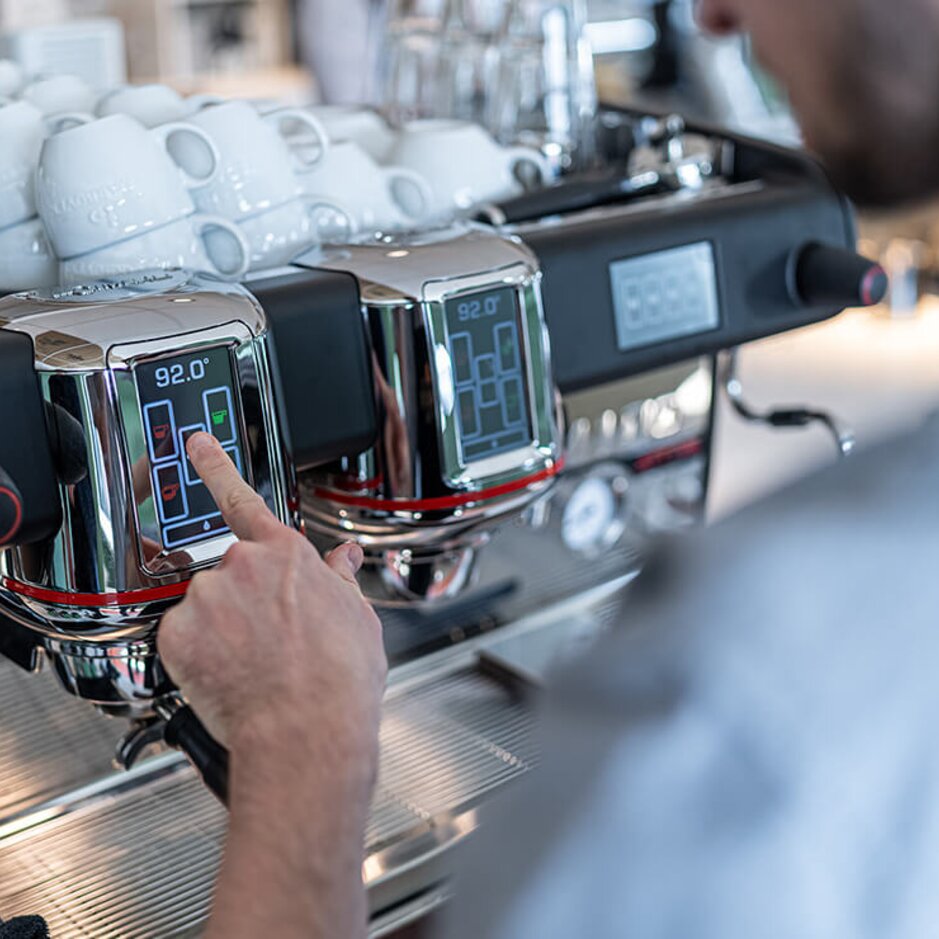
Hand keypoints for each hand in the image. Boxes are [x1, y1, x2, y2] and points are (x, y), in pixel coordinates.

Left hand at [158, 432, 385, 938]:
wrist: (308, 728)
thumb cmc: (338, 680)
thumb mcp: (355, 617)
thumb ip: (339, 579)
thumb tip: (342, 559)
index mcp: (286, 555)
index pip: (241, 498)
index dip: (214, 466)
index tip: (195, 445)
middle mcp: (242, 565)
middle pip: (229, 573)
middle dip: (241, 601)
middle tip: (265, 640)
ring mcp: (207, 598)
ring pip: (204, 607)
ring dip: (220, 630)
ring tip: (253, 665)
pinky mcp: (178, 633)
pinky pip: (181, 638)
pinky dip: (197, 655)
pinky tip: (228, 674)